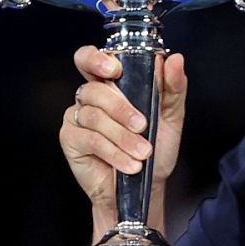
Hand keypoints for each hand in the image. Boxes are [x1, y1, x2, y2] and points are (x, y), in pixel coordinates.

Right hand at [59, 47, 187, 233]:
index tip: (115, 69)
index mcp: (112, 84)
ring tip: (142, 152)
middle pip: (95, 88)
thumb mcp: (171, 117)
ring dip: (122, 136)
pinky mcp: (70, 139)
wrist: (145, 186)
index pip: (92, 59)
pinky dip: (113, 151)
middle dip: (121, 108)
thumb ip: (173, 87)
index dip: (97, 59)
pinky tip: (129, 163)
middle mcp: (90, 97)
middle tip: (142, 125)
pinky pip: (90, 138)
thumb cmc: (155, 149)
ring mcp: (77, 117)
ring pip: (94, 115)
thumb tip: (174, 60)